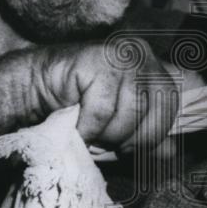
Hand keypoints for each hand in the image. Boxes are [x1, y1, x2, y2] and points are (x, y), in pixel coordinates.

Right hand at [25, 37, 180, 150]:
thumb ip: (145, 136)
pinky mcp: (97, 59)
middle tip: (105, 141)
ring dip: (105, 134)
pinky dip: (88, 129)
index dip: (152, 133)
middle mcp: (141, 55)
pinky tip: (77, 127)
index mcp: (152, 68)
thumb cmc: (80, 106)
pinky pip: (101, 111)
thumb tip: (169, 153)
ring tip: (90, 130)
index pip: (169, 105)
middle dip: (128, 136)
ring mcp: (121, 54)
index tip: (128, 147)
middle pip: (153, 110)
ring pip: (127, 114)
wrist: (36, 86)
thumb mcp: (120, 124)